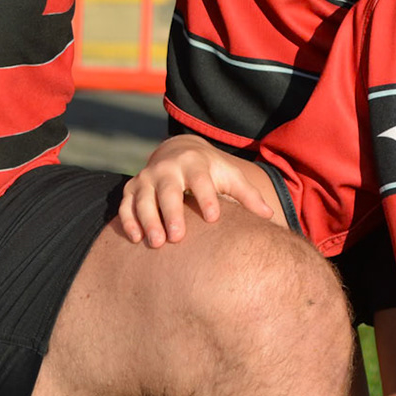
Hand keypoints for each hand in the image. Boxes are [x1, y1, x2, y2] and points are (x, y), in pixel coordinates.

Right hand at [118, 136, 276, 246]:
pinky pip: (125, 204)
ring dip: (148, 220)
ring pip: (143, 198)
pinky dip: (128, 220)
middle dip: (172, 213)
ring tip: (156, 243)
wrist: (178, 151)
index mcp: (195, 163)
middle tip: (178, 238)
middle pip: (168, 190)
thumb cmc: (210, 171)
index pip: (201, 181)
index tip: (214, 218)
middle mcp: (168, 168)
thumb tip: (269, 216)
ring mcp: (147, 177)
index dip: (207, 198)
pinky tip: (136, 239)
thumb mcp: (229, 177)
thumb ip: (247, 195)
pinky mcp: (132, 188)